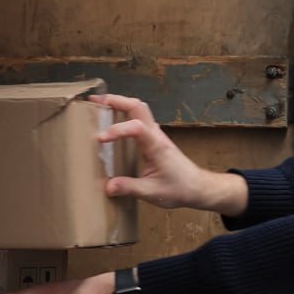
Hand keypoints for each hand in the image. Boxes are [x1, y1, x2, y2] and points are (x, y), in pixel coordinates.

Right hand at [90, 93, 247, 216]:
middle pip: (137, 106)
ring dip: (120, 103)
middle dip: (115, 101)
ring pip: (139, 109)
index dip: (117, 130)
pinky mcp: (155, 138)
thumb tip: (107, 186)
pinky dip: (125, 113)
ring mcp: (156, 134)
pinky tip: (113, 120)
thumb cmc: (180, 189)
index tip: (100, 139)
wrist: (199, 188)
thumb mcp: (153, 192)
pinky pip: (140, 119)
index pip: (136, 127)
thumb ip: (130, 188)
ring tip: (99, 105)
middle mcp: (157, 135)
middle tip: (94, 102)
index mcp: (156, 146)